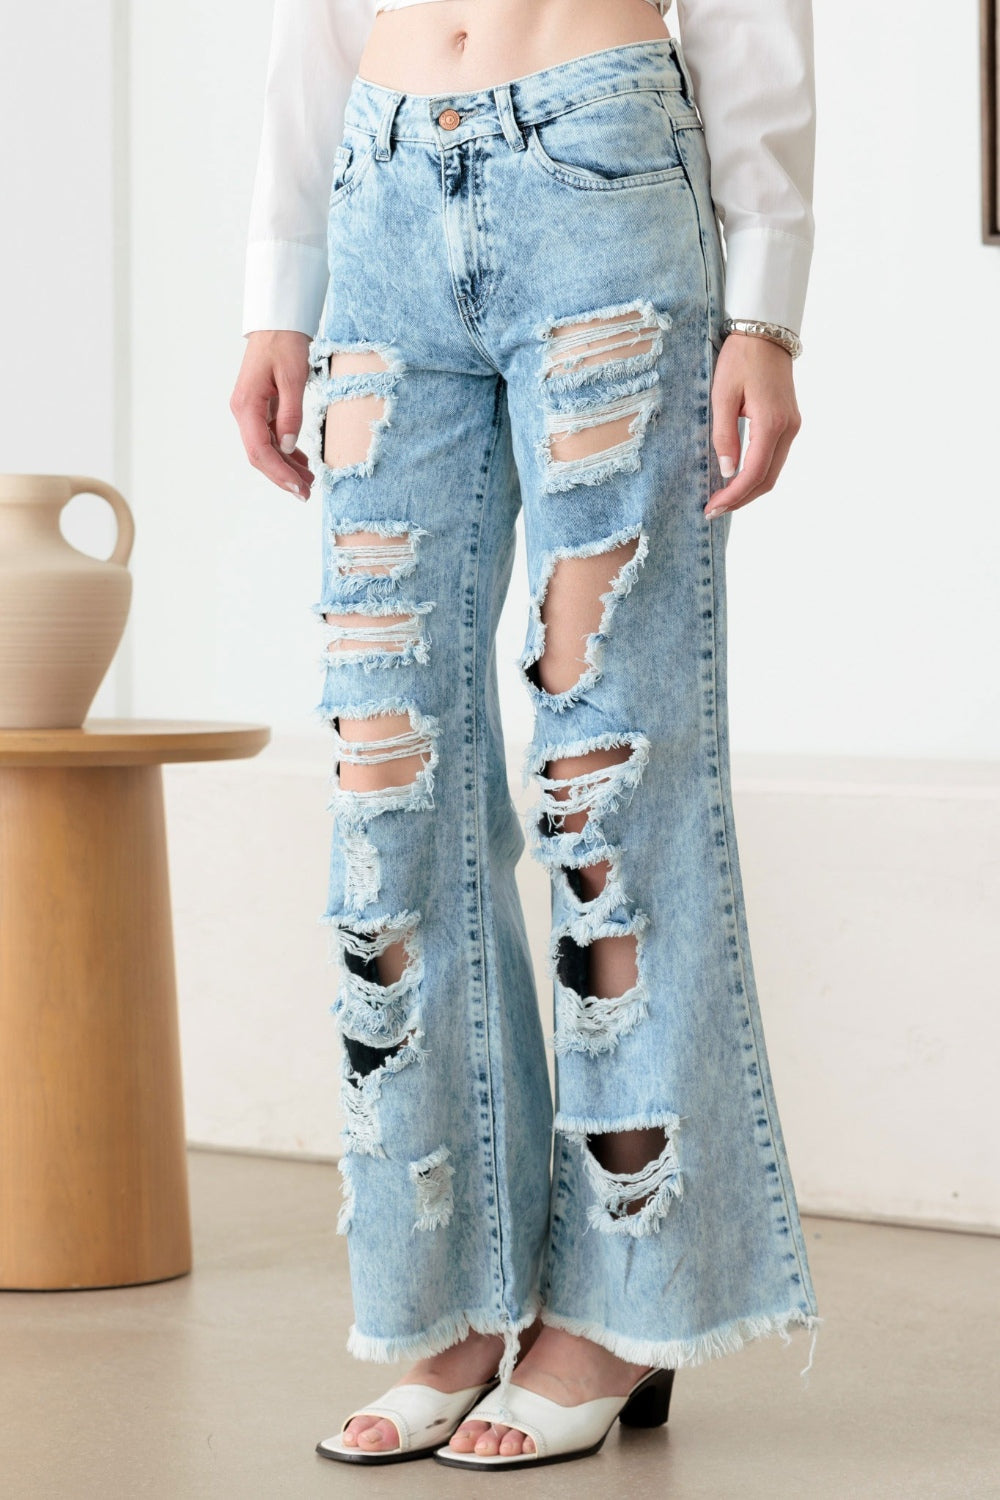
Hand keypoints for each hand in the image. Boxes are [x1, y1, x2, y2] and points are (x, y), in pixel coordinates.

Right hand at [230, 330, 314, 499]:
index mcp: (247, 405)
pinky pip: (271, 438)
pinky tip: (302, 464)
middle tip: (306, 493)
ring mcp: (250, 411)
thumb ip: (290, 413)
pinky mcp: (260, 409)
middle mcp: (244, 412)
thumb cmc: (284, 343)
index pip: (259, 450)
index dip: (278, 473)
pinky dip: (286, 453)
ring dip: (285, 468)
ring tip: (309, 483)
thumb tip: (288, 447)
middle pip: (260, 455)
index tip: (298, 488)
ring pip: (265, 449)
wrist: (277, 323)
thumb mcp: (293, 377)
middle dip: (282, 476)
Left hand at [705, 332, 801, 518]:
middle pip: (768, 479)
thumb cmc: (740, 358)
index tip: (712, 508)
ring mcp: (792, 426)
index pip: (754, 473)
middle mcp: (788, 428)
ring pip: (773, 471)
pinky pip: (775, 457)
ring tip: (723, 499)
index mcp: (772, 423)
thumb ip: (724, 434)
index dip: (733, 495)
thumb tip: (726, 471)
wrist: (765, 332)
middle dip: (741, 499)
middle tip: (714, 510)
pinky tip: (737, 478)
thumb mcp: (722, 394)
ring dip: (749, 489)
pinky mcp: (789, 422)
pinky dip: (757, 473)